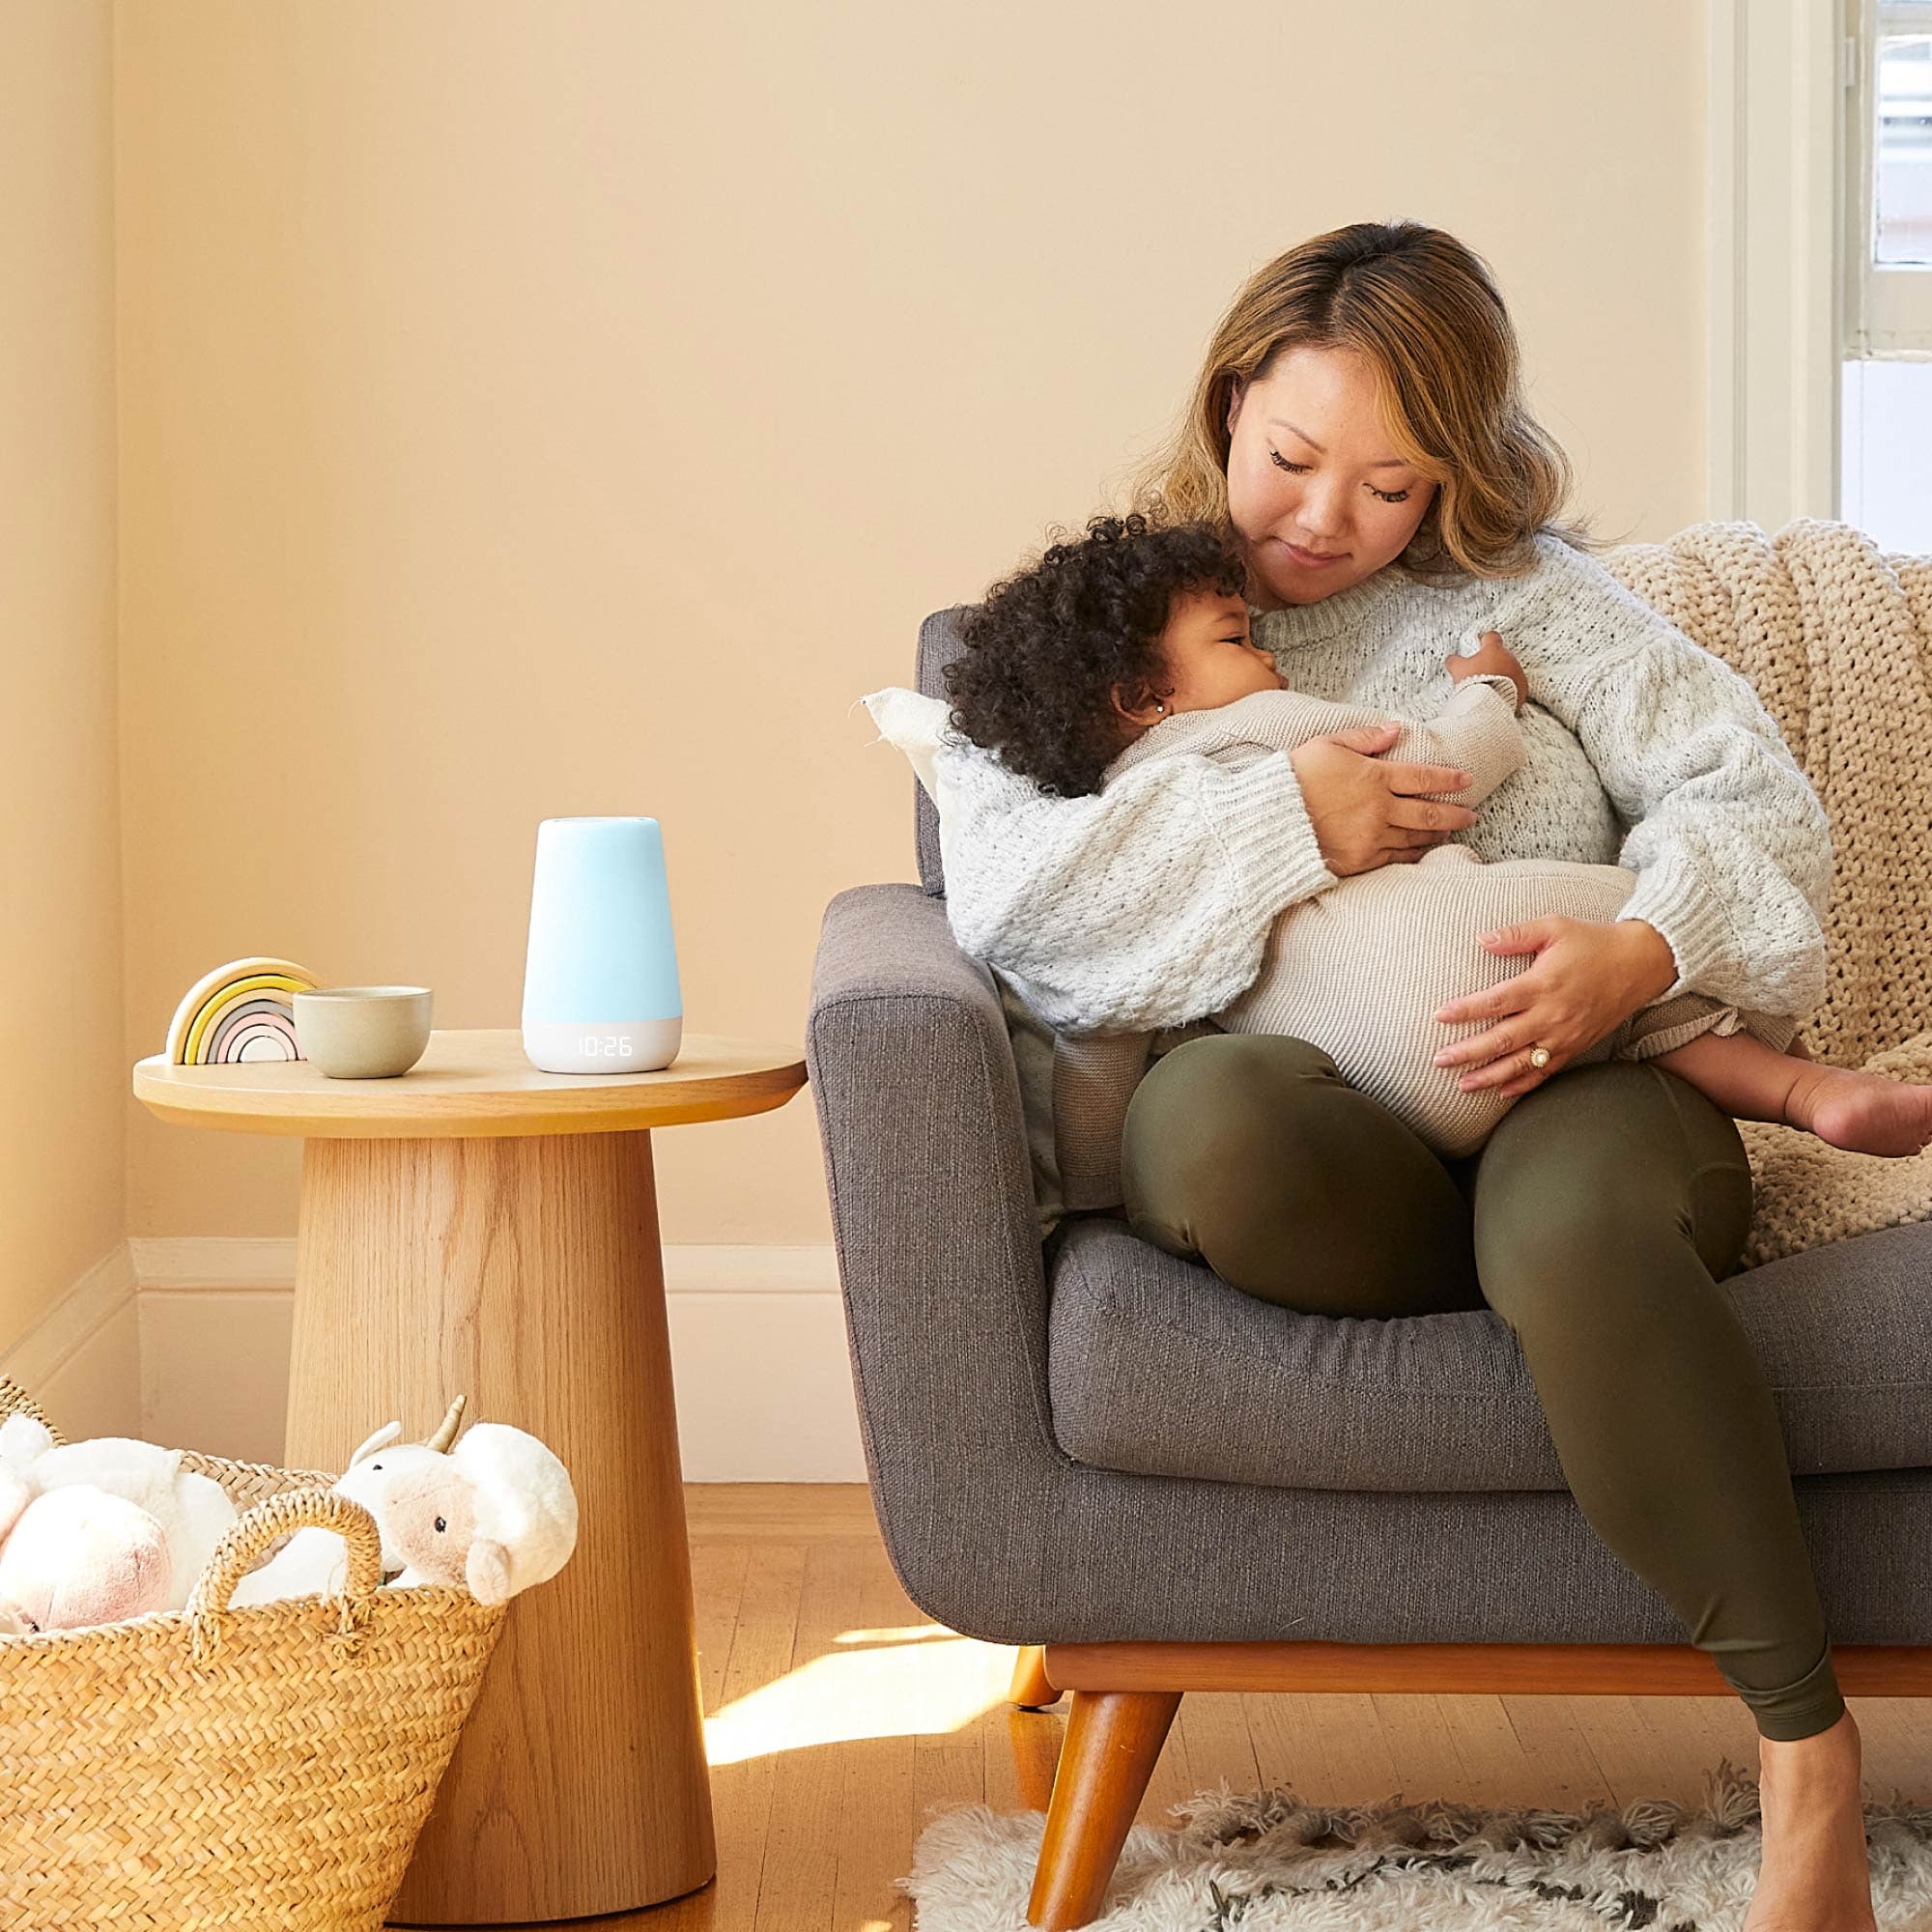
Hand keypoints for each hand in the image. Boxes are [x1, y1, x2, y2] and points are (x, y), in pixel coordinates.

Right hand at [1289, 724, 1478, 877]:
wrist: (1270, 820)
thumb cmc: (1294, 778)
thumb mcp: (1327, 745)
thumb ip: (1364, 738)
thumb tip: (1395, 730)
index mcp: (1374, 777)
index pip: (1423, 778)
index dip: (1449, 779)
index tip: (1466, 780)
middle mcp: (1379, 808)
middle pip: (1429, 813)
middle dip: (1455, 813)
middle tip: (1471, 815)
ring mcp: (1371, 837)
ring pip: (1415, 838)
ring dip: (1437, 835)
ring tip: (1449, 832)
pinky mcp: (1360, 860)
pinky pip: (1395, 859)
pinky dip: (1413, 855)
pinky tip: (1421, 852)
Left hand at [1431, 917, 1677, 1096]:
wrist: (1640, 964)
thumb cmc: (1593, 942)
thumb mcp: (1554, 926)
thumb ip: (1516, 934)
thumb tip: (1481, 939)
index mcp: (1543, 984)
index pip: (1495, 1002)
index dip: (1465, 1011)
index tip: (1439, 1016)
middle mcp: (1552, 1015)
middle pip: (1502, 1040)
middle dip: (1468, 1052)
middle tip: (1439, 1060)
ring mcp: (1565, 1036)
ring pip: (1522, 1063)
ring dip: (1490, 1076)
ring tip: (1462, 1085)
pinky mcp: (1576, 1047)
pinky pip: (1547, 1071)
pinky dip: (1523, 1084)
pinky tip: (1502, 1091)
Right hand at [1445, 630, 1527, 712]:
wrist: (1489, 704)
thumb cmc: (1475, 683)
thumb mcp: (1458, 669)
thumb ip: (1455, 661)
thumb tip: (1452, 659)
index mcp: (1494, 650)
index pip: (1492, 637)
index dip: (1485, 641)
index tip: (1480, 646)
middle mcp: (1509, 658)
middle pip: (1501, 655)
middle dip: (1493, 662)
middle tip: (1481, 672)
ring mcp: (1518, 673)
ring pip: (1510, 670)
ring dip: (1502, 675)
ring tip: (1489, 687)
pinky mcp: (1523, 688)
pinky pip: (1516, 685)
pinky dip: (1508, 689)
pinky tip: (1498, 695)